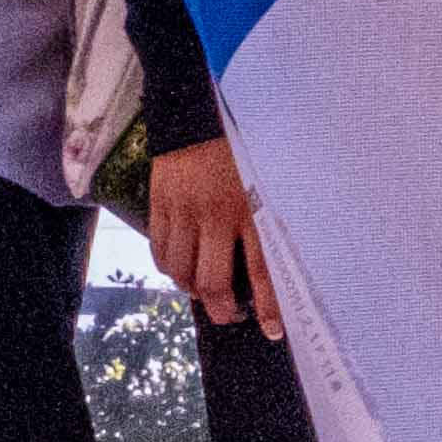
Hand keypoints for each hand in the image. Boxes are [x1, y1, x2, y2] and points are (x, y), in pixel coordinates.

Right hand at [140, 136, 269, 332]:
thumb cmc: (241, 146)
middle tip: (230, 315)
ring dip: (193, 290)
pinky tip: (179, 269)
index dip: (267, 306)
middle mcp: (215, 214)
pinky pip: (159, 250)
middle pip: (213, 281)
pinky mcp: (159, 204)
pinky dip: (168, 268)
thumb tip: (282, 257)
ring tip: (204, 292)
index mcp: (251, 207)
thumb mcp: (268, 177)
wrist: (197, 111)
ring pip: (181, 271)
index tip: (272, 330)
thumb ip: (271, 213)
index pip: (261, 270)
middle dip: (222, 309)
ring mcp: (183, 210)